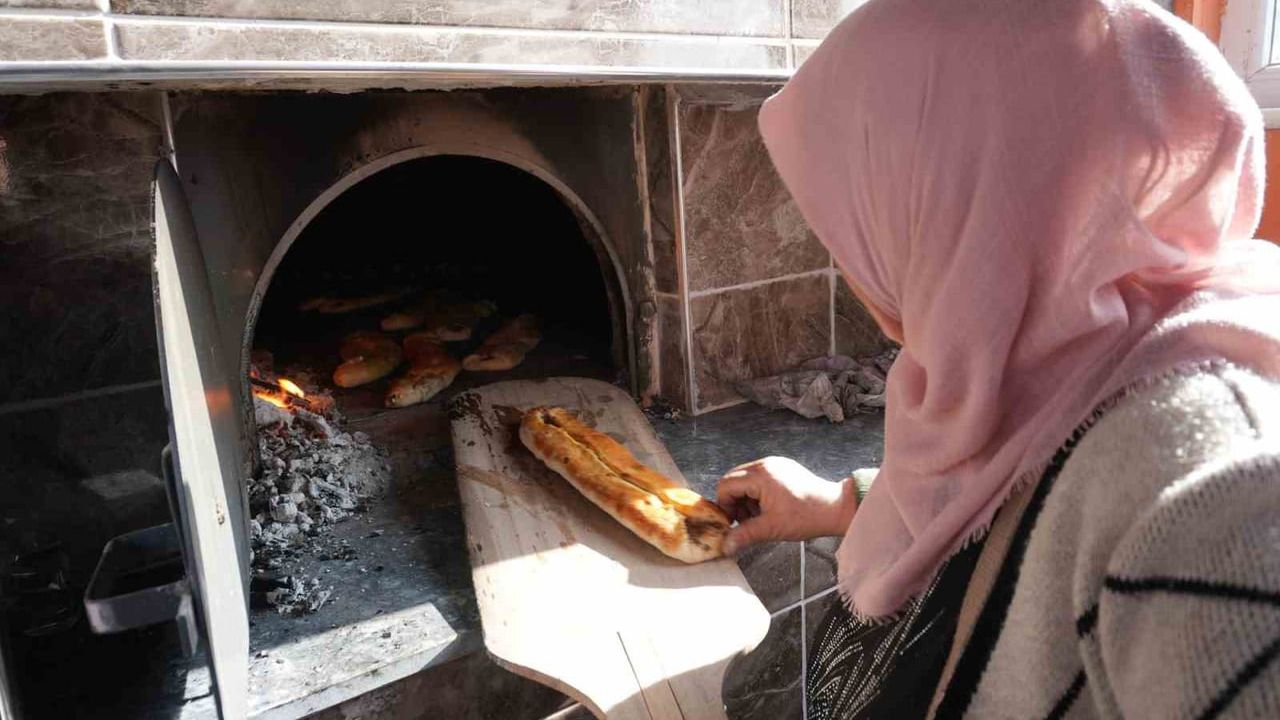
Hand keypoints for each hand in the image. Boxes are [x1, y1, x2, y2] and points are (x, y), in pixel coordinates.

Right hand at [716, 457, 857, 555]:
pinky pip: (759, 478)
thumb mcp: (772, 528)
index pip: (726, 485)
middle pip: (734, 480)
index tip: (732, 522)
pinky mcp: (782, 468)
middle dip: (735, 502)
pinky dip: (757, 493)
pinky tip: (768, 509)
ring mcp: (774, 464)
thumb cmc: (807, 516)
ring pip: (746, 480)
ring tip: (759, 516)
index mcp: (760, 475)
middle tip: (744, 521)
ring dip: (746, 498)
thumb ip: (745, 535)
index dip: (725, 505)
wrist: (835, 508)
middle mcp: (765, 465)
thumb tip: (726, 545)